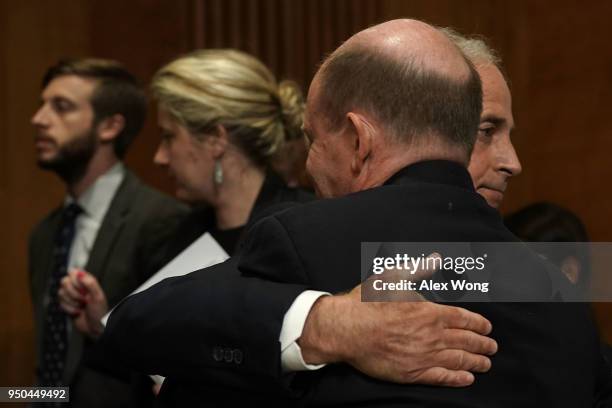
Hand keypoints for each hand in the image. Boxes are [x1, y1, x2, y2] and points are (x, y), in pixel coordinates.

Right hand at [58, 269, 107, 338]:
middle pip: (64, 281)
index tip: (83, 288)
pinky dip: (69, 309)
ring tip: (82, 306)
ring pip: (60, 292)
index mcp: (87, 281)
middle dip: (74, 293)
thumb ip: (90, 283)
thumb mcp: (98, 296)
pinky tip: (77, 312)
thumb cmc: (100, 311)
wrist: (95, 327)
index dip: (75, 279)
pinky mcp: (66, 305)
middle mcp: (78, 286)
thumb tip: (79, 273)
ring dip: (72, 302)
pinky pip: (60, 303)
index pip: (73, 272)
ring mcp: (71, 296)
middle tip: (84, 299)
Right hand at [298, 285, 496, 386]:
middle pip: (466, 341)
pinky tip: (466, 379)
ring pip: (458, 360)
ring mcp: (424, 356)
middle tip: (492, 347)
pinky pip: (441, 378)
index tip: (487, 327)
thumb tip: (435, 259)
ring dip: (476, 362)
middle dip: (483, 344)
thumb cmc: (368, 302)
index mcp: (430, 312)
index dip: (478, 324)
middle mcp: (432, 335)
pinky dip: (457, 378)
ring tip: (486, 364)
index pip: (463, 319)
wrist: (348, 329)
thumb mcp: (393, 277)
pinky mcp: (412, 373)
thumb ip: (418, 269)